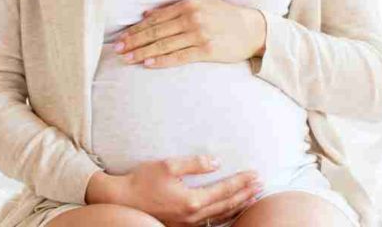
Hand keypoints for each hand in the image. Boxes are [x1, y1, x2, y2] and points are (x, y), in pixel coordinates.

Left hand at [115, 0, 265, 68]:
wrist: (253, 29)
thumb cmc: (225, 17)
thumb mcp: (202, 4)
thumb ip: (175, 9)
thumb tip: (146, 15)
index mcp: (189, 4)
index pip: (156, 18)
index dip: (136, 29)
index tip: (122, 37)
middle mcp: (192, 18)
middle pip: (156, 31)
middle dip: (134, 41)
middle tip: (117, 49)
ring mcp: (199, 34)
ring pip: (164, 44)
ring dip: (142, 52)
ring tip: (127, 58)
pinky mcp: (207, 50)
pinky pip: (179, 57)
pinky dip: (162, 60)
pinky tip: (148, 63)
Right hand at [120, 155, 262, 225]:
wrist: (120, 200)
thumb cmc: (142, 180)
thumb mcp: (168, 165)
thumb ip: (195, 164)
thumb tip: (217, 162)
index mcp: (191, 201)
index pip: (224, 190)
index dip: (242, 182)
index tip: (256, 174)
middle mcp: (192, 216)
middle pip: (227, 205)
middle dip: (246, 194)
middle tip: (261, 185)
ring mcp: (187, 224)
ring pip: (220, 217)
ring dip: (238, 206)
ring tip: (252, 197)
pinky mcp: (181, 226)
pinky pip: (209, 223)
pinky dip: (224, 216)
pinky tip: (230, 211)